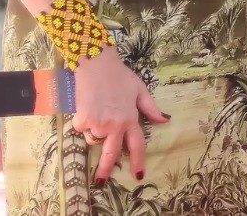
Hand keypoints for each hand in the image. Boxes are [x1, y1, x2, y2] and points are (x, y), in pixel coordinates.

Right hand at [72, 48, 167, 183]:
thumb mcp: (140, 90)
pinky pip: (81, 129)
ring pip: (94, 138)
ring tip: (98, 110)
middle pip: (111, 153)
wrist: (97, 65)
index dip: (138, 160)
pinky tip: (87, 107)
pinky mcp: (83, 120)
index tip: (138, 175)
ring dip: (94, 131)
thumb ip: (150, 108)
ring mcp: (99, 123)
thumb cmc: (120, 76)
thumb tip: (165, 120)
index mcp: (131, 119)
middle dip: (105, 169)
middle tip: (101, 181)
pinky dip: (82, 122)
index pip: (137, 144)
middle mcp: (115, 125)